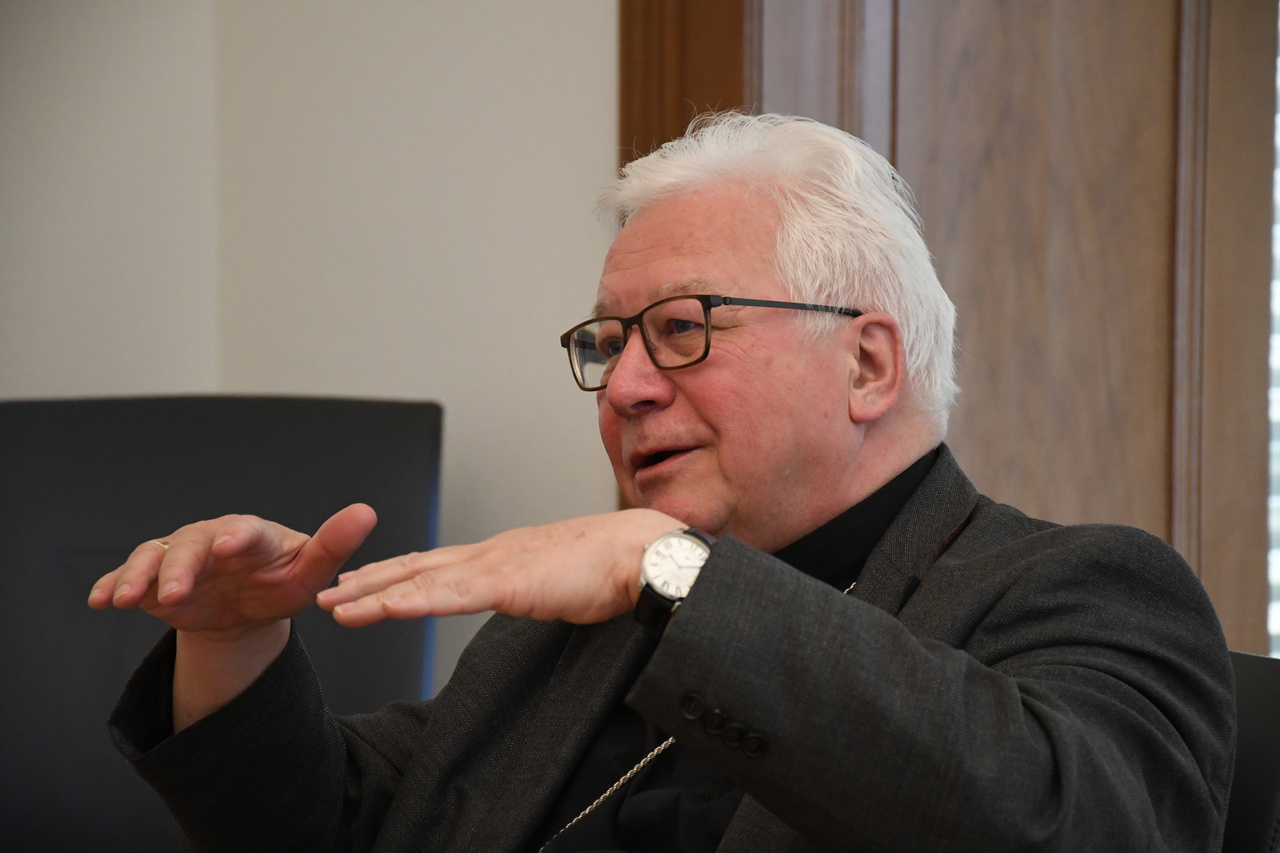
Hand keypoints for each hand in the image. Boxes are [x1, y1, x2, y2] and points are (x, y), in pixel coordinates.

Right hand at [88, 504, 377, 637]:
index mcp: (252, 534)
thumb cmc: (283, 581)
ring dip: (139, 577)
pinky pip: (130, 578)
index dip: (237, 537)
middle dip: (180, 567)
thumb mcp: (311, 572)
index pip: (245, 530)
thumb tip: (367, 511)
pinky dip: (113, 586)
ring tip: (124, 599)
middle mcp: (211, 538)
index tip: (230, 545)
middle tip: (174, 592)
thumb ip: (335, 545)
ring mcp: (179, 556)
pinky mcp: (154, 578)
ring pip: (154, 558)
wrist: (249, 606)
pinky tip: (99, 601)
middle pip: (191, 546)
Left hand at [317, 509, 683, 626]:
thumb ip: (536, 590)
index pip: (437, 564)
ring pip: (421, 580)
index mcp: (502, 554)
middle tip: (327, 592)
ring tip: (334, 606)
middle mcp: (490, 553)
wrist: (640, 554)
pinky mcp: (509, 582)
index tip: (363, 582)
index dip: (396, 573)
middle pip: (416, 567)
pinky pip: (451, 596)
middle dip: (368, 581)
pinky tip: (384, 609)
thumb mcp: (559, 582)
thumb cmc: (613, 568)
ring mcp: (496, 565)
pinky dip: (412, 601)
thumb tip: (531, 599)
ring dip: (374, 594)